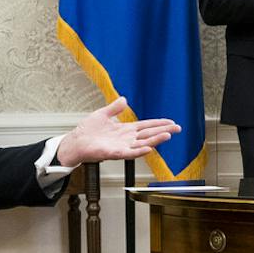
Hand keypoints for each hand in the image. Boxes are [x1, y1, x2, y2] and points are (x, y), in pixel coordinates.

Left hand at [56, 97, 180, 167]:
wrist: (75, 142)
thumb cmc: (87, 131)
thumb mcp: (103, 114)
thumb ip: (115, 108)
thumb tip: (124, 99)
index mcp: (125, 130)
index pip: (146, 126)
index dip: (159, 124)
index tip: (171, 122)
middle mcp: (126, 139)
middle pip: (149, 134)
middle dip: (164, 131)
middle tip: (178, 128)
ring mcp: (122, 146)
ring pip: (143, 143)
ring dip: (156, 140)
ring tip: (168, 135)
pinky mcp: (114, 153)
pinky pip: (129, 153)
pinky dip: (139, 151)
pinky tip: (149, 148)